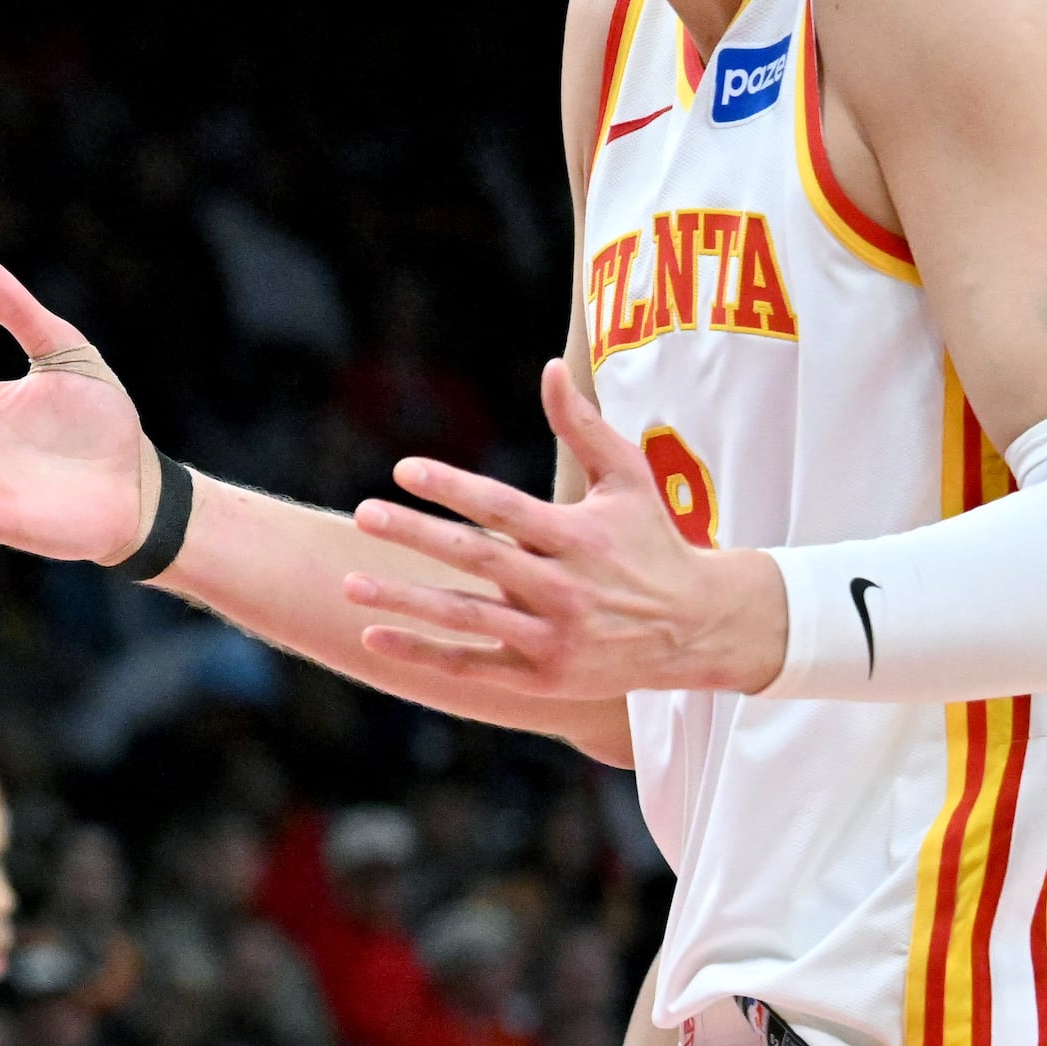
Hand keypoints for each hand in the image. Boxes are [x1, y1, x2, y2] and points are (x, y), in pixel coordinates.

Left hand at [345, 361, 786, 699]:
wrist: (696, 628)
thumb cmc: (653, 541)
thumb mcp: (630, 478)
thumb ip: (583, 426)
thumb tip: (549, 368)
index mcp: (579, 536)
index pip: (504, 507)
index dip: (453, 488)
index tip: (403, 469)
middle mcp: (565, 588)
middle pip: (479, 559)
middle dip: (418, 537)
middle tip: (363, 515)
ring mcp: (552, 637)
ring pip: (467, 617)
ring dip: (406, 601)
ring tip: (349, 584)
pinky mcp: (541, 677)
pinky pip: (471, 666)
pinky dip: (423, 653)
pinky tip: (372, 637)